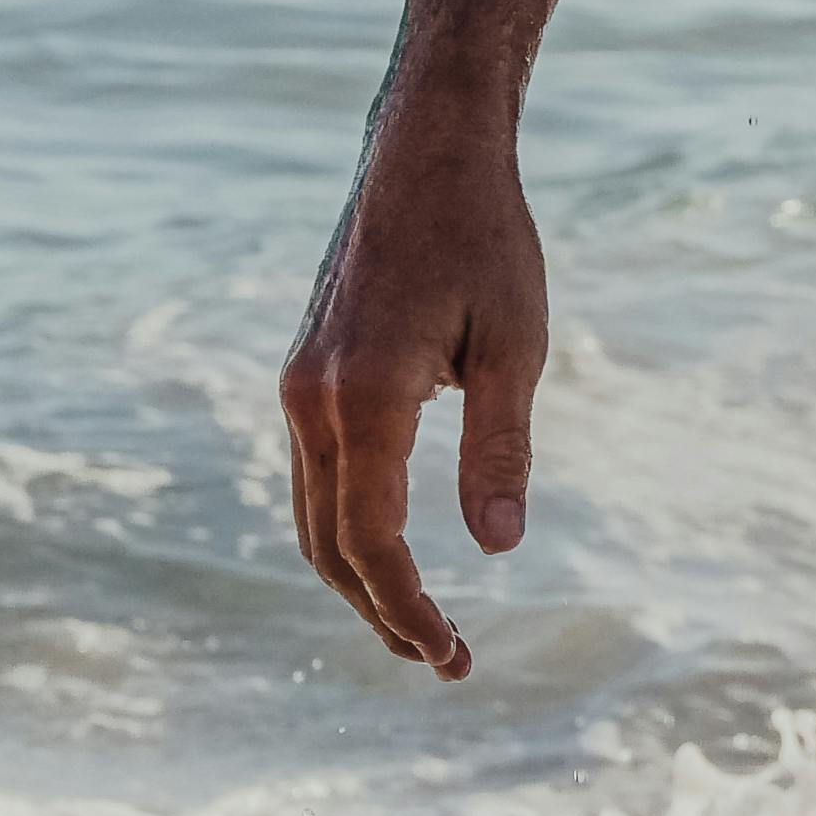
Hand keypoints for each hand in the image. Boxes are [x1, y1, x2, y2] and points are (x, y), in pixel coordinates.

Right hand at [281, 120, 550, 680]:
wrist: (428, 156)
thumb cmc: (487, 240)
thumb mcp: (517, 344)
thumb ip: (501, 449)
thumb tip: (498, 550)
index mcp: (363, 398)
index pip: (372, 542)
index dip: (410, 608)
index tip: (453, 656)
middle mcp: (310, 402)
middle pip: (331, 545)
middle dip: (382, 611)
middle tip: (444, 659)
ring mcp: (297, 389)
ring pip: (312, 516)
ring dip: (357, 576)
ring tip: (417, 623)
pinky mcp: (304, 375)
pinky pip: (314, 476)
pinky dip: (345, 527)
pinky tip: (386, 549)